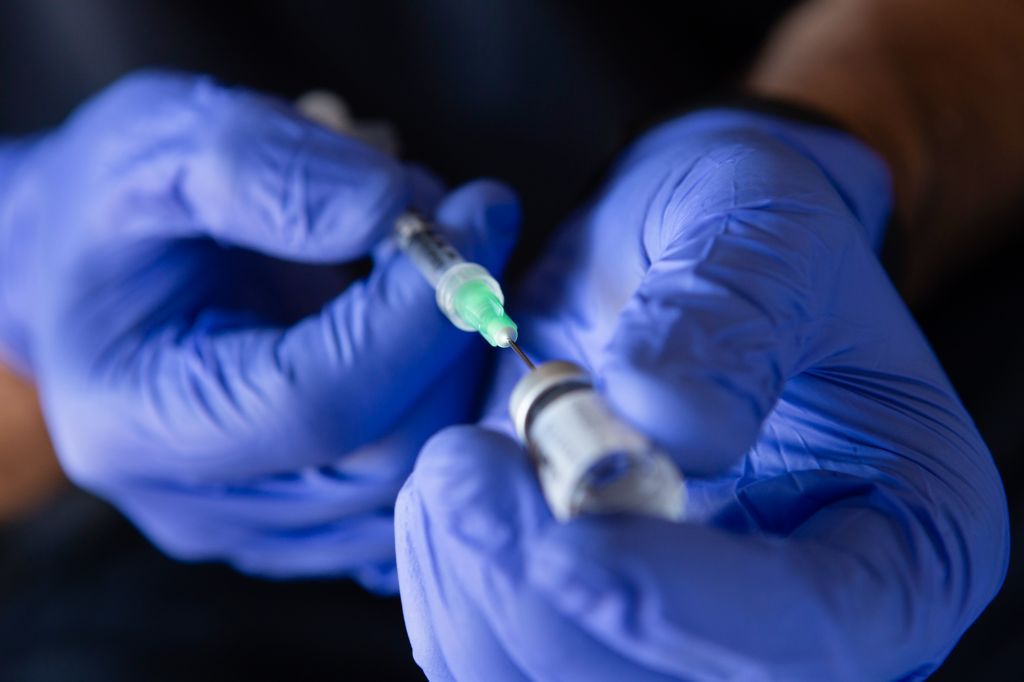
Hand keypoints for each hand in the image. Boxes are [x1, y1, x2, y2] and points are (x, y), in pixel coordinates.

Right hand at [0, 70, 520, 591]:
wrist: (99, 272)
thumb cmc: (114, 211)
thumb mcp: (156, 146)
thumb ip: (263, 171)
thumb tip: (388, 209)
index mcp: (139, 419)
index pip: (316, 404)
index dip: (414, 315)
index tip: (478, 218)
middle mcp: (202, 501)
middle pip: (383, 454)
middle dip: (453, 334)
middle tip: (475, 225)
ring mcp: (266, 524)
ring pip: (419, 477)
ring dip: (462, 358)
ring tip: (442, 258)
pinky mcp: (315, 518)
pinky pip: (420, 484)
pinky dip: (453, 395)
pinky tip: (436, 318)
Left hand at [395, 110, 1007, 677]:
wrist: (680, 260)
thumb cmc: (746, 240)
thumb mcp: (760, 217)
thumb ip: (733, 304)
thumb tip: (673, 421)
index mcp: (903, 538)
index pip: (814, 625)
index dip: (683, 606)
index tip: (563, 544)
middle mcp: (799, 616)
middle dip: (545, 603)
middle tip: (462, 472)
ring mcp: (691, 632)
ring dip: (478, 592)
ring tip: (457, 463)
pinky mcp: (598, 622)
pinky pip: (498, 659)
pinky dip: (449, 588)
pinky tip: (452, 492)